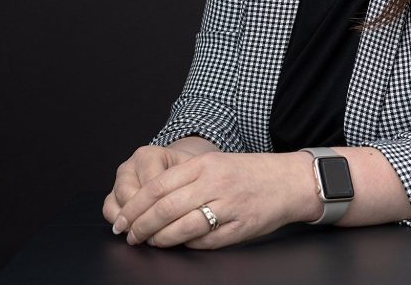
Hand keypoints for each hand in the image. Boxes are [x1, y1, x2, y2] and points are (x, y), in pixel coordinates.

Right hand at [102, 145, 195, 227]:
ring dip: (129, 221)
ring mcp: (119, 180)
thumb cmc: (185, 172)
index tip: (173, 221)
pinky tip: (133, 230)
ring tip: (146, 233)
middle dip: (142, 216)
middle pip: (128, 194)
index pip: (150, 185)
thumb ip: (187, 184)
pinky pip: (108, 209)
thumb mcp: (191, 172)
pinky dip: (119, 223)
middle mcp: (130, 165)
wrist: (175, 168)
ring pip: (115, 202)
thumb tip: (182, 206)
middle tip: (157, 232)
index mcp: (149, 155)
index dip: (160, 207)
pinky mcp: (112, 193)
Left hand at [110, 151, 317, 248]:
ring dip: (160, 239)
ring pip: (182, 227)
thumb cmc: (248, 173)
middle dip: (140, 225)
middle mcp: (215, 183)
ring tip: (149, 243)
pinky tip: (179, 244)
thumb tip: (148, 201)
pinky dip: (187, 245)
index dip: (134, 205)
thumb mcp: (216, 164)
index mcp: (205, 164)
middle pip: (165, 207)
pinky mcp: (239, 227)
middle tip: (129, 235)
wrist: (289, 181)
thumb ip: (185, 178)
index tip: (121, 219)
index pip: (158, 185)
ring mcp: (228, 206)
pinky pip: (205, 241)